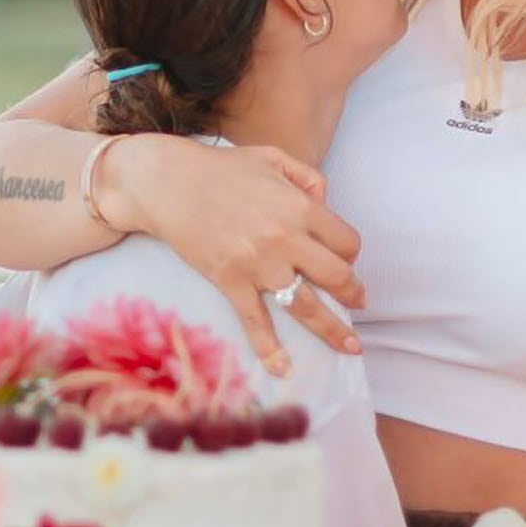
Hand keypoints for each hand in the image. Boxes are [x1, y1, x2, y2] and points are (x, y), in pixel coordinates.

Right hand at [97, 136, 362, 376]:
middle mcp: (285, 238)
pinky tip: (283, 369)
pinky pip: (255, 321)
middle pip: (336, 276)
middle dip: (352, 292)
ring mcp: (258, 264)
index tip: (345, 259)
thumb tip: (326, 204)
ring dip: (332, 329)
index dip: (350, 252)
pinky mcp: (230, 281)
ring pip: (306, 306)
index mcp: (299, 207)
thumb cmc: (220, 168)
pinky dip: (269, 349)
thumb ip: (307, 177)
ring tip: (351, 346)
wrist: (167, 183)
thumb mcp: (272, 157)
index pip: (346, 240)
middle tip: (358, 302)